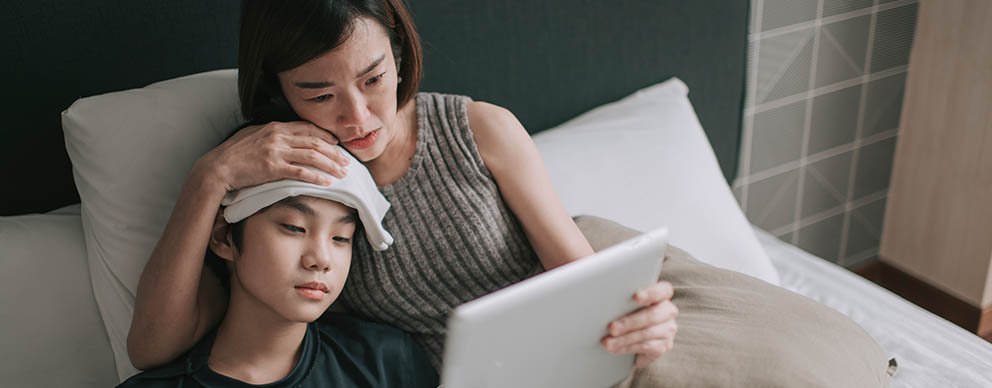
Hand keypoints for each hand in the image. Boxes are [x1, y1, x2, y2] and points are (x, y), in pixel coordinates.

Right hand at [198, 121, 350, 190]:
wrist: (218, 167)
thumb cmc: (234, 154)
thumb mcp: (254, 135)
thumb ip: (271, 135)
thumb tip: (285, 137)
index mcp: (275, 127)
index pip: (307, 128)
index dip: (325, 135)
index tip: (337, 143)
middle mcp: (278, 136)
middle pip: (315, 142)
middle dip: (334, 152)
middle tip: (346, 161)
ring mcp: (276, 151)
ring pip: (312, 156)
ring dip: (330, 165)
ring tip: (342, 173)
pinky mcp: (273, 168)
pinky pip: (301, 172)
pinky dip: (316, 177)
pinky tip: (327, 183)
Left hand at [601, 281, 677, 367]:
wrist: (631, 341)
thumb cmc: (625, 313)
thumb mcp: (624, 303)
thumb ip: (621, 298)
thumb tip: (603, 299)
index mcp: (661, 295)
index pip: (663, 290)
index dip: (651, 293)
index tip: (635, 297)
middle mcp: (668, 310)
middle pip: (653, 315)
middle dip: (629, 322)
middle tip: (611, 328)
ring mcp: (668, 329)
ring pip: (647, 333)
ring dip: (624, 339)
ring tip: (607, 342)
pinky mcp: (664, 346)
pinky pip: (646, 347)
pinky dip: (628, 348)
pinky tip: (616, 348)